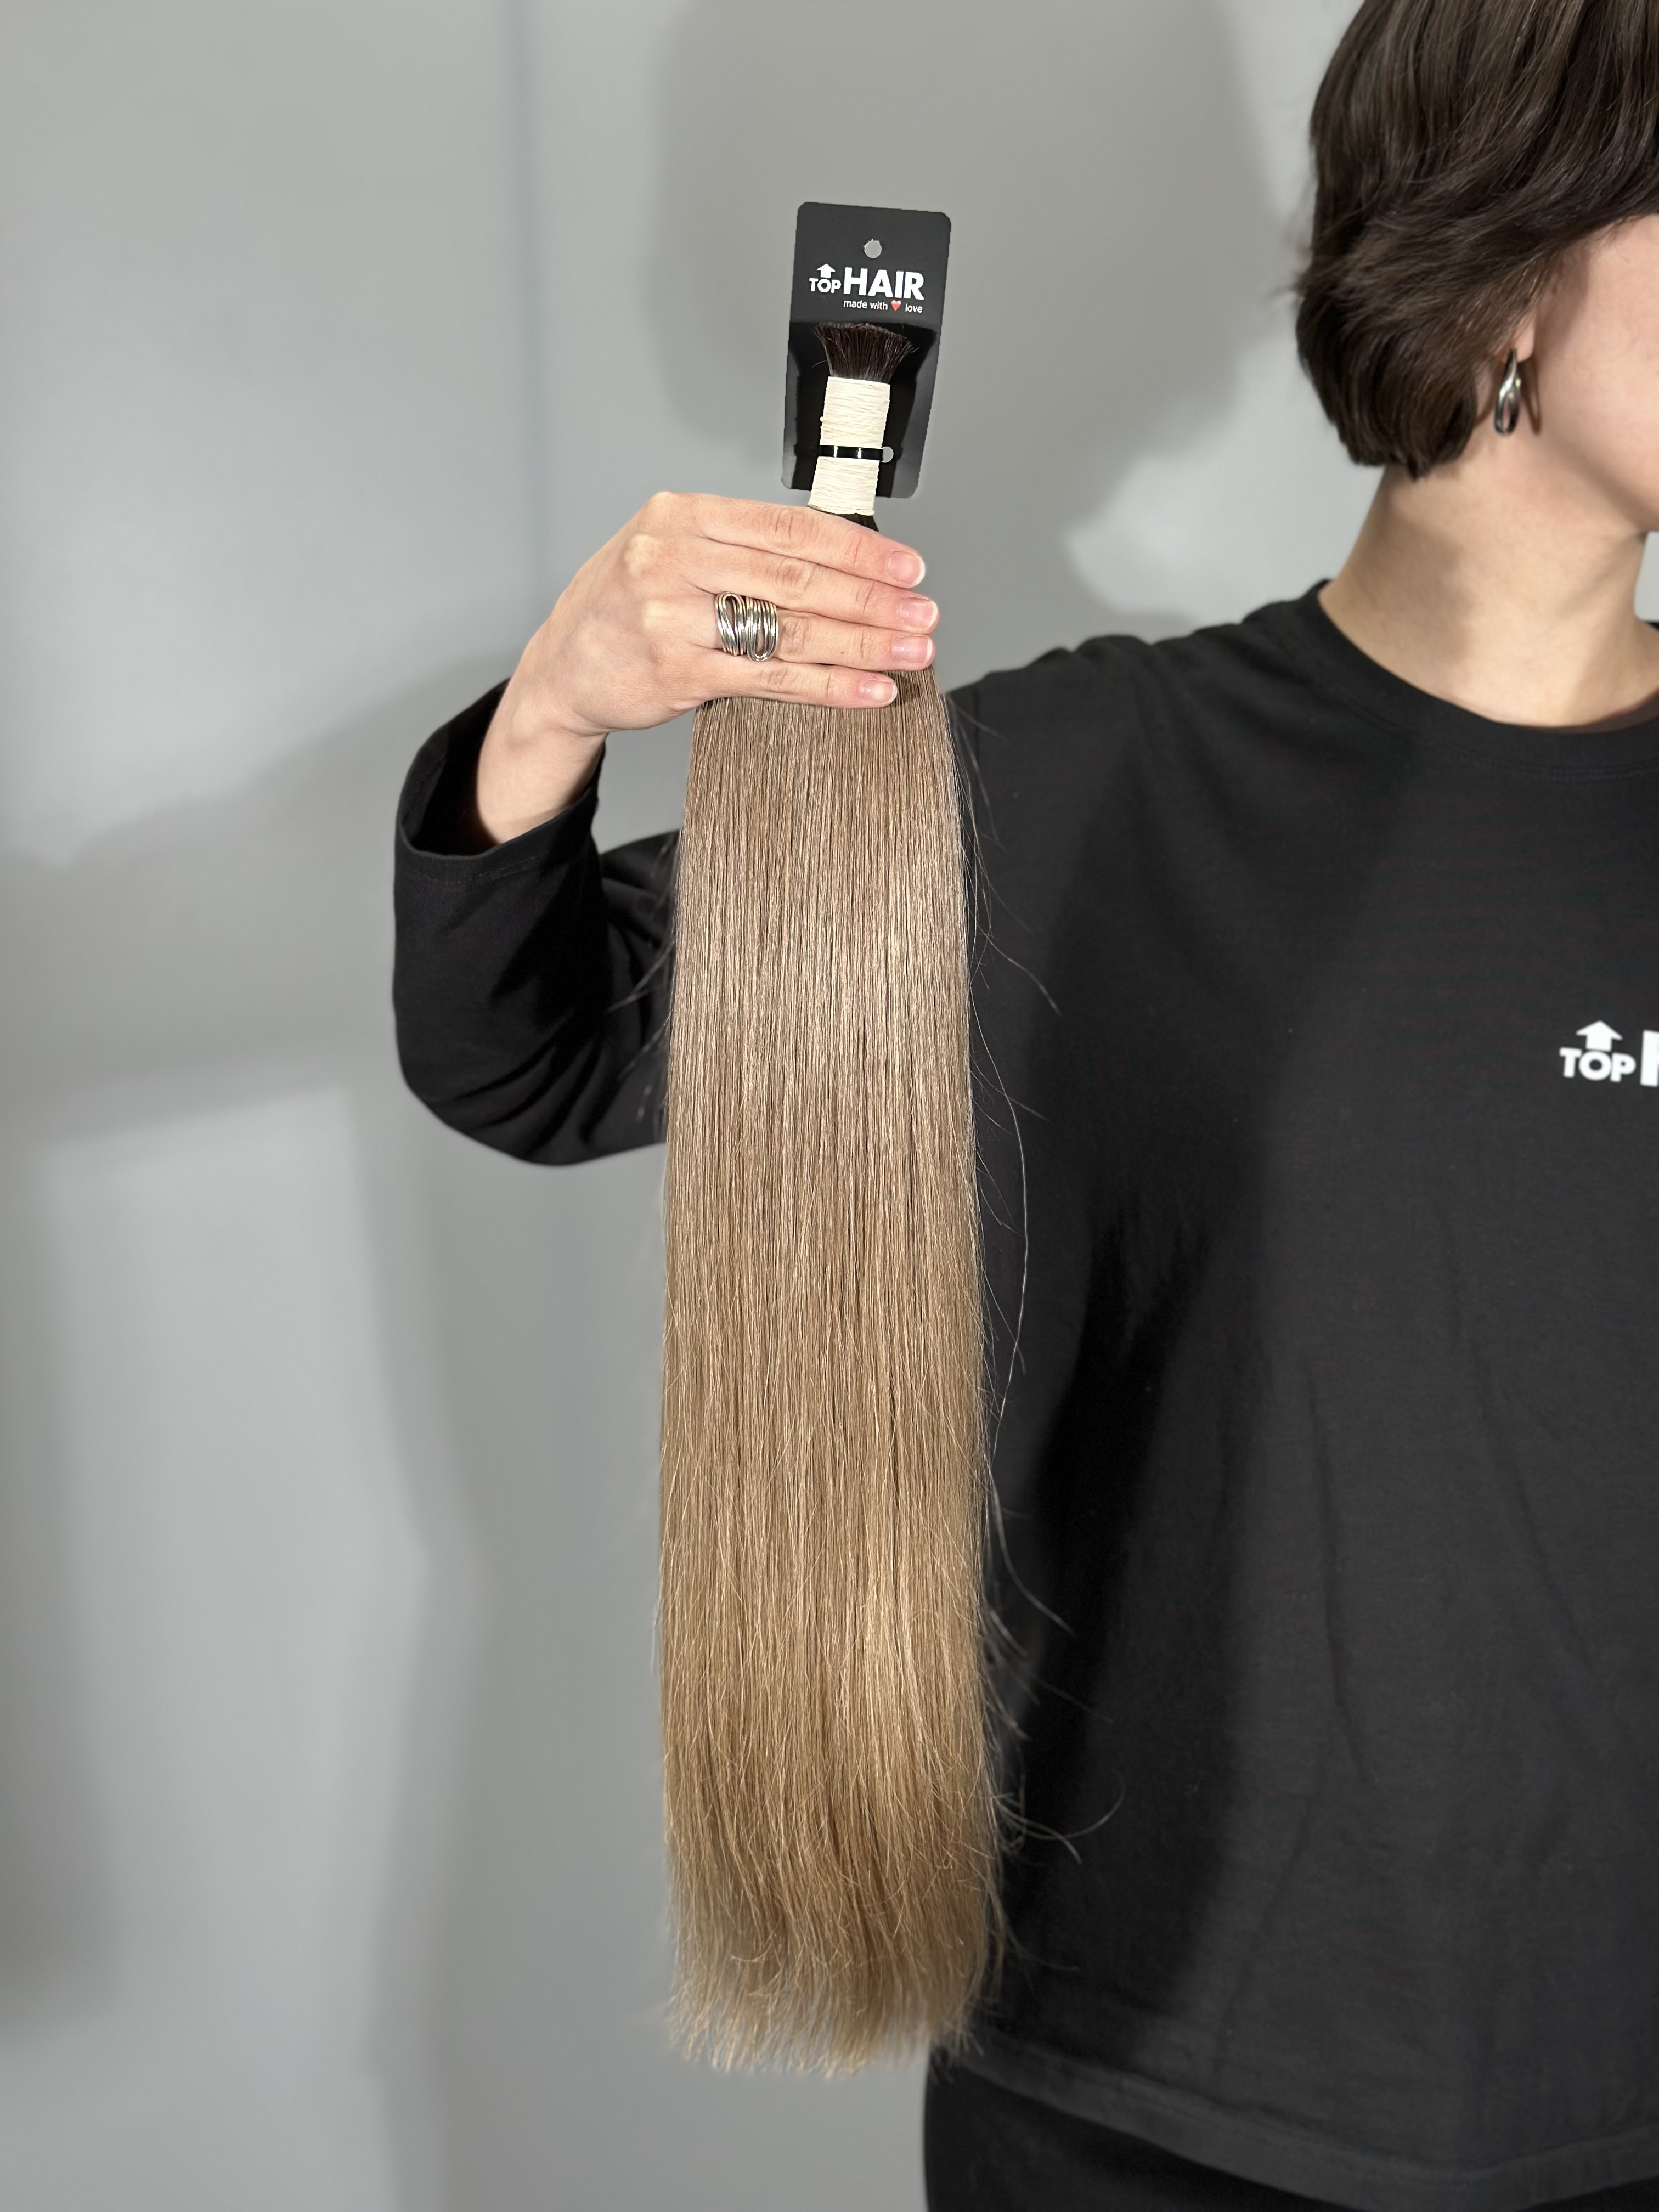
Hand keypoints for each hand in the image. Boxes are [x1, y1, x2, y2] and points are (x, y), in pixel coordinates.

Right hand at [475, 492, 937, 843]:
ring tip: (912, 651)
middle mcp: (672, 557)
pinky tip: (870, 689)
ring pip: (790, 628)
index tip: (908, 566)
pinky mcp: (677, 672)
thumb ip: (743, 550)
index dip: (858, 547)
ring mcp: (672, 616)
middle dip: (873, 598)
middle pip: (798, 577)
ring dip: (863, 642)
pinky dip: (829, 685)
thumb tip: (843, 564)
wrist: (561, 667)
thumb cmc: (628, 606)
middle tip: (923, 613)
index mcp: (681, 514)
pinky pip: (771, 679)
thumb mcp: (672, 552)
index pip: (789, 526)